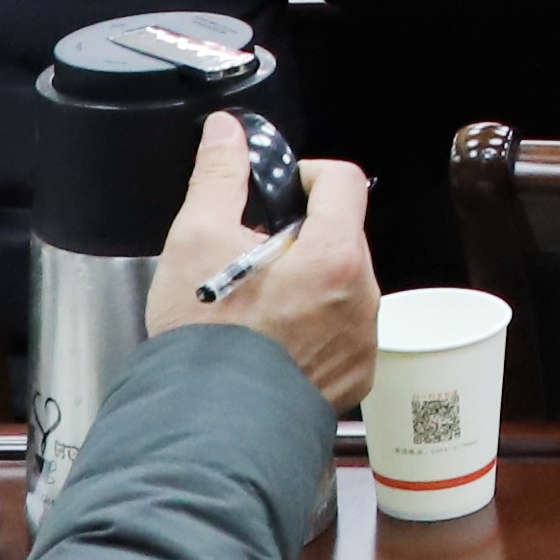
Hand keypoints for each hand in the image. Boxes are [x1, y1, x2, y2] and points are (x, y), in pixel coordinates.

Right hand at [148, 108, 378, 406]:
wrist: (210, 428)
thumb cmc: (206, 340)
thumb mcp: (196, 240)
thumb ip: (218, 176)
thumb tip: (226, 132)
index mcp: (336, 254)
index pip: (343, 180)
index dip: (307, 173)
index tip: (278, 190)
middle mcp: (363, 296)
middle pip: (342, 235)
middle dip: (301, 235)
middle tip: (252, 257)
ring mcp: (362, 340)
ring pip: (343, 284)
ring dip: (308, 282)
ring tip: (256, 304)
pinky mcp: (354, 377)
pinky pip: (342, 331)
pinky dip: (314, 327)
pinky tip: (270, 340)